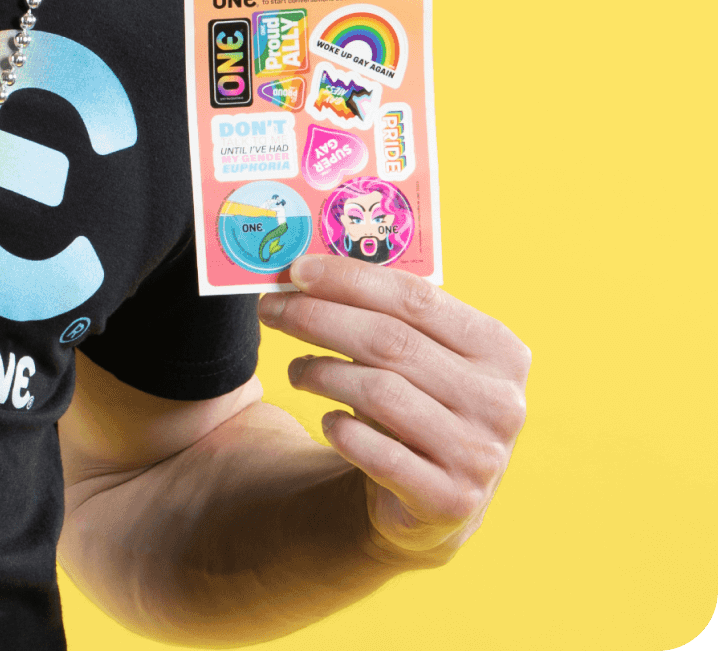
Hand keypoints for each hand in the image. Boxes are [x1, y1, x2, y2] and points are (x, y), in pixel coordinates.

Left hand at [257, 255, 529, 564]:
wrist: (437, 499)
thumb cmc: (418, 404)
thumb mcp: (419, 357)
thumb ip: (382, 314)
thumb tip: (305, 270)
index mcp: (499, 349)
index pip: (415, 298)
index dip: (349, 279)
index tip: (296, 270)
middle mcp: (500, 400)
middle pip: (390, 341)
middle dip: (317, 318)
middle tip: (270, 309)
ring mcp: (480, 454)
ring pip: (379, 392)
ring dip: (320, 373)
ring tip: (295, 370)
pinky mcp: (452, 500)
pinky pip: (377, 452)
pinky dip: (340, 429)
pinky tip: (327, 420)